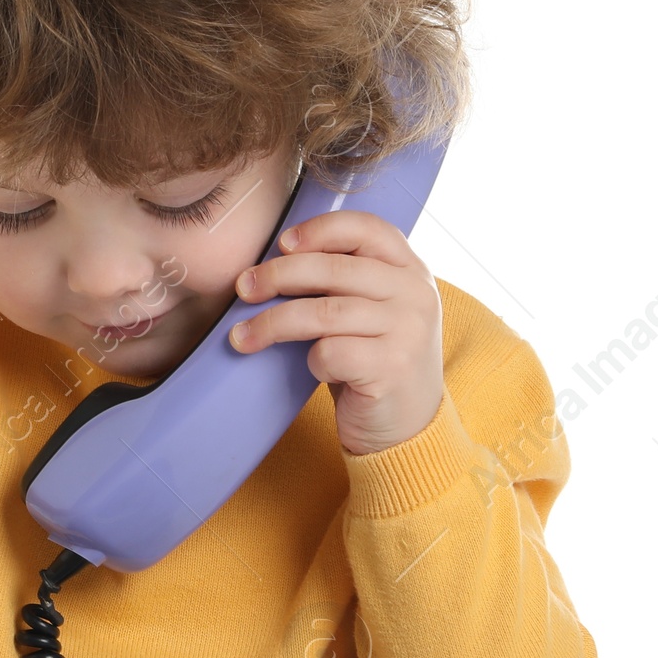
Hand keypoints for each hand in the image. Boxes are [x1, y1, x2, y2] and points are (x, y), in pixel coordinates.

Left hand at [228, 208, 443, 455]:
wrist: (407, 429)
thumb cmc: (374, 362)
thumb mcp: (372, 311)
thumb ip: (345, 281)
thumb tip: (272, 262)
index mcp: (411, 270)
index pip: (367, 228)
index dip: (320, 230)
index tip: (282, 243)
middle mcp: (416, 294)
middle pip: (333, 269)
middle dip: (278, 276)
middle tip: (244, 288)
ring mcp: (408, 330)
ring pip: (323, 312)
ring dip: (272, 323)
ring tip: (242, 336)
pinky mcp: (392, 368)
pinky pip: (329, 352)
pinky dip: (311, 361)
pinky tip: (315, 370)